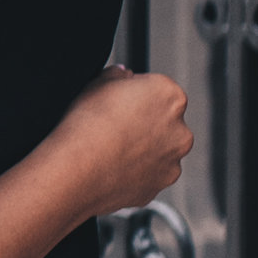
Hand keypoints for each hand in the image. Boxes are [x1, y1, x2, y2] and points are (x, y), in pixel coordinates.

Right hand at [62, 65, 192, 216]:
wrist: (76, 171)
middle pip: (164, 120)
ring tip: (112, 149)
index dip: (133, 95)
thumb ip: (117, 74)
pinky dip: (139, 171)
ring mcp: (173, 159)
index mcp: (170, 95)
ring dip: (144, 148)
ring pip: (160, 148)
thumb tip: (122, 74)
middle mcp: (181, 128)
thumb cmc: (86, 126)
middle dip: (145, 123)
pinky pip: (152, 173)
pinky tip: (114, 167)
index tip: (115, 104)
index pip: (156, 89)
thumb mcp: (96, 84)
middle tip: (114, 127)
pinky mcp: (162, 183)